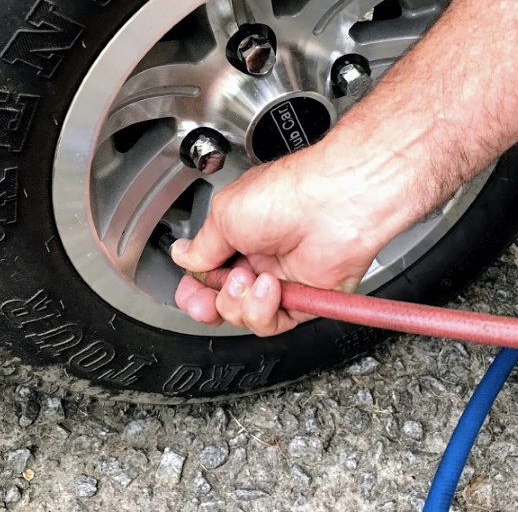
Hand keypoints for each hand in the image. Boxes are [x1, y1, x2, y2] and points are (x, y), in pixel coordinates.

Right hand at [171, 137, 421, 335]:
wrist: (334, 205)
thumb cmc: (287, 195)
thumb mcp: (224, 214)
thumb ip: (202, 246)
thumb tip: (183, 256)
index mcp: (239, 233)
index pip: (208, 271)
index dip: (195, 286)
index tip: (188, 290)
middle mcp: (260, 257)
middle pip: (223, 299)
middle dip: (208, 303)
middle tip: (203, 301)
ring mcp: (282, 280)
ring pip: (244, 315)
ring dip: (237, 302)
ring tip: (247, 279)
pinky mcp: (304, 300)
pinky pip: (273, 322)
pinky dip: (264, 310)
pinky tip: (268, 288)